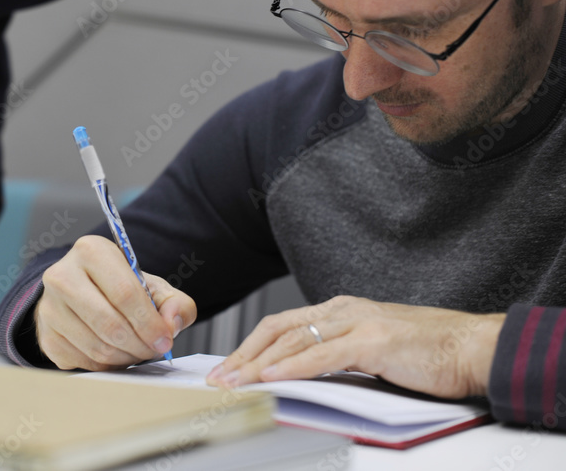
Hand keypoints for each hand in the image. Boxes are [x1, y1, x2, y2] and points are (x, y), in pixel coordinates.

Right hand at [34, 235, 195, 370]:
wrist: (78, 294)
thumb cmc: (117, 288)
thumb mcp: (151, 285)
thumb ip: (175, 302)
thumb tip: (171, 324)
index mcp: (91, 252)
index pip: (124, 293)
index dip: (149, 322)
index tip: (164, 339)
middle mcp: (62, 276)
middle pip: (109, 323)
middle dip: (139, 344)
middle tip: (154, 349)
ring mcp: (49, 308)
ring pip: (97, 347)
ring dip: (126, 357)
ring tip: (137, 350)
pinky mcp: (46, 337)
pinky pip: (85, 362)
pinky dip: (108, 364)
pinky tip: (116, 353)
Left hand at [205, 295, 505, 398]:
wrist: (474, 346)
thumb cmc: (427, 353)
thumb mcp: (371, 351)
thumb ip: (337, 357)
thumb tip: (300, 376)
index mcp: (340, 311)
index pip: (282, 326)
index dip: (250, 347)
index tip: (227, 369)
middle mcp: (343, 310)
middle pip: (278, 329)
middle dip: (244, 355)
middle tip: (218, 379)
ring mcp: (358, 322)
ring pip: (295, 340)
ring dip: (260, 363)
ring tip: (235, 382)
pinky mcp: (375, 341)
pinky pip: (325, 354)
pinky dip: (296, 366)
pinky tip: (274, 376)